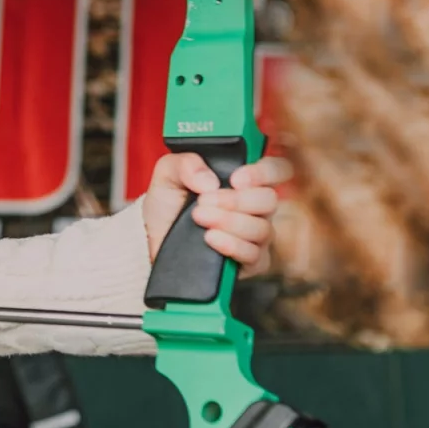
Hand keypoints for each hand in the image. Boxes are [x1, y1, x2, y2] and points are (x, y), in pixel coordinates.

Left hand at [142, 153, 292, 275]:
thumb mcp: (167, 175)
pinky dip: (232, 246)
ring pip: (262, 228)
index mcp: (243, 181)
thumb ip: (185, 164)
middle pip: (269, 200)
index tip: (236, 179)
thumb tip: (209, 180)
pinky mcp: (250, 263)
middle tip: (203, 201)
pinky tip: (210, 238)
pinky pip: (254, 256)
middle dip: (235, 200)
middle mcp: (255, 207)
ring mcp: (255, 236)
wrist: (153, 241)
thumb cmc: (167, 205)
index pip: (276, 170)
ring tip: (199, 218)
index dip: (264, 172)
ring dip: (229, 222)